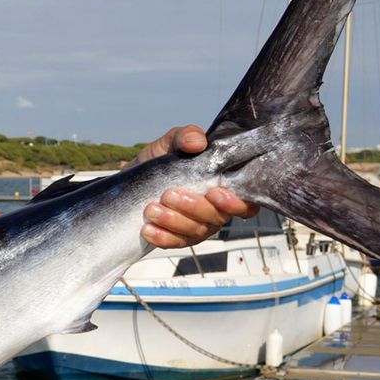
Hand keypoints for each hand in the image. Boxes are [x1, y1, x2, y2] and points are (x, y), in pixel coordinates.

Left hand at [129, 125, 256, 247]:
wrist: (133, 178)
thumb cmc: (162, 159)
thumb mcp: (171, 142)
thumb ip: (186, 136)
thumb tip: (198, 142)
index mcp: (225, 186)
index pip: (247, 203)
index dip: (236, 203)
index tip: (214, 193)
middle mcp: (216, 209)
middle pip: (217, 218)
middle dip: (193, 208)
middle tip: (169, 194)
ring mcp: (199, 226)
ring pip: (197, 232)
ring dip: (174, 221)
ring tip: (151, 208)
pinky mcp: (179, 237)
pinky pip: (176, 243)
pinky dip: (163, 237)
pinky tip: (148, 229)